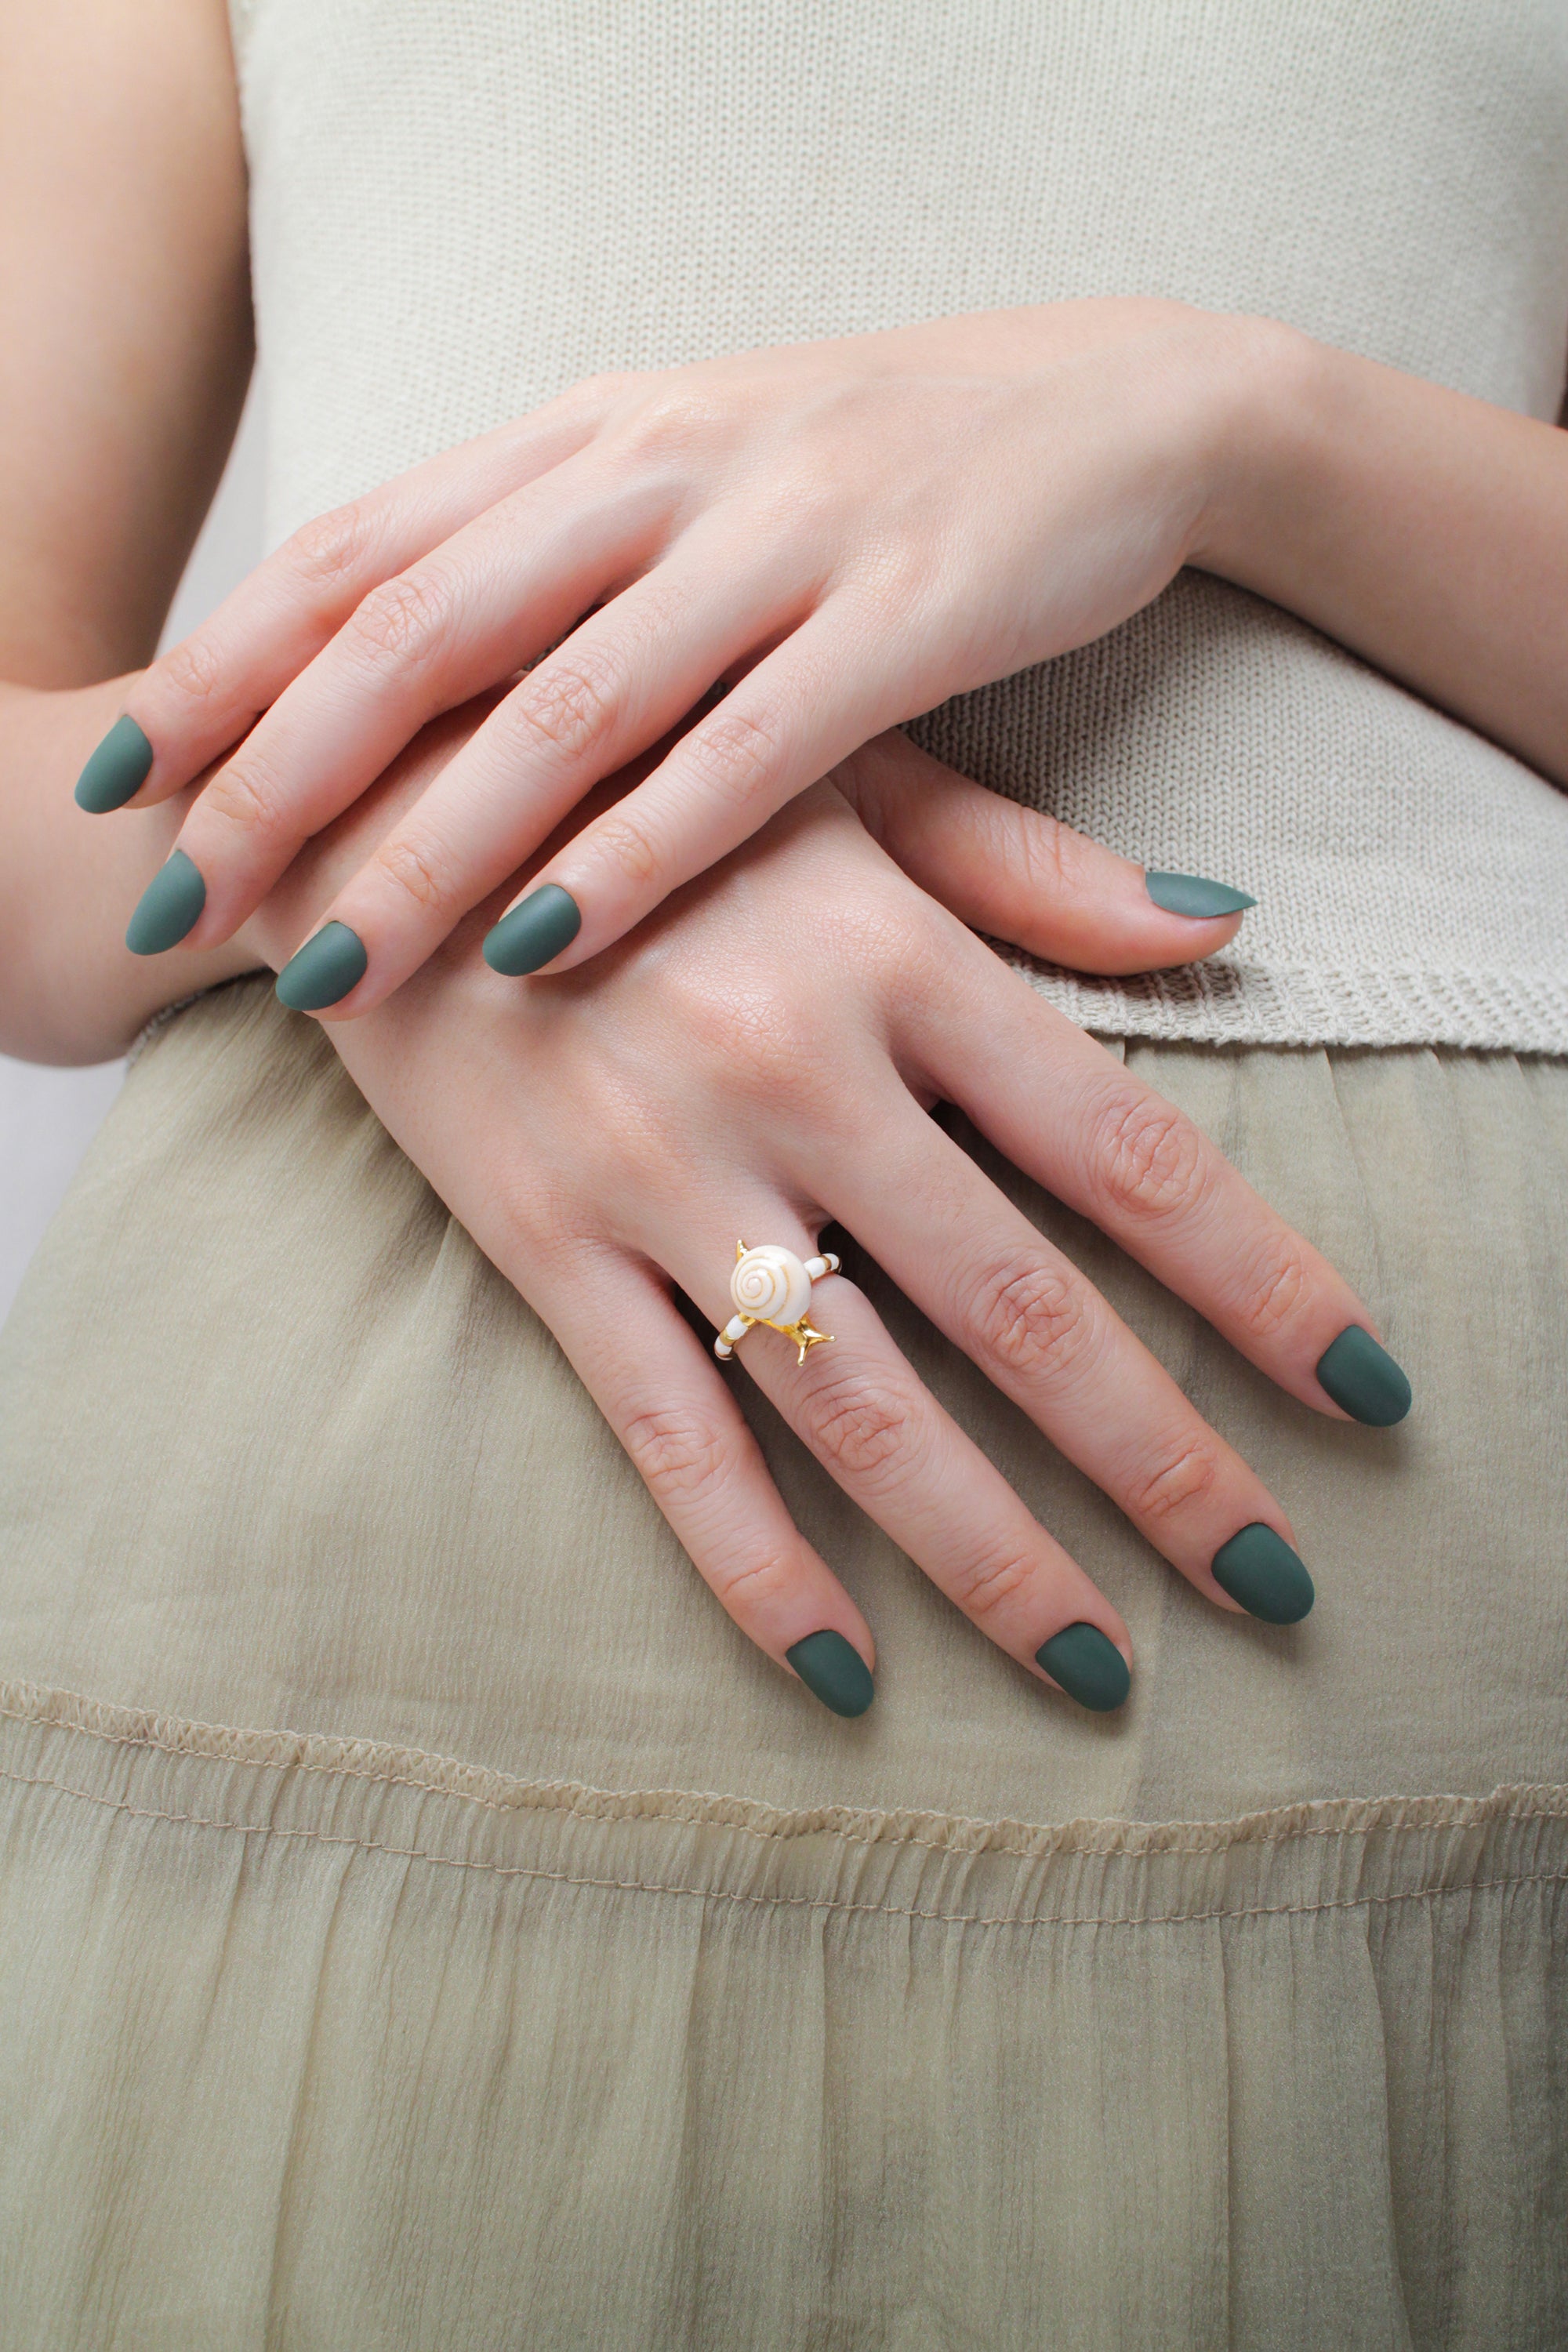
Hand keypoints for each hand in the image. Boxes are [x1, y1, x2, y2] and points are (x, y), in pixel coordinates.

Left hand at [104, 299, 1260, 1008]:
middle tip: (181, 899)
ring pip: (564, 702)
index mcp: (587, 432)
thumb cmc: (872, 469)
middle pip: (421, 627)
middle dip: (281, 774)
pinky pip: (746, 752)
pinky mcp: (904, 616)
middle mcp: (657, 467)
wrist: (1115, 405)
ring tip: (332, 967)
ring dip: (434, 844)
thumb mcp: (683, 478)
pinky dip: (640, 852)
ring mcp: (781, 538)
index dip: (225, 663)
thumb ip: (544, 559)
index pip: (360, 547)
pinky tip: (553, 945)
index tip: (124, 775)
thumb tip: (383, 677)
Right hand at [242, 712, 1396, 1717]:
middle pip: (1022, 1308)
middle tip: (1277, 1585)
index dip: (1263, 1285)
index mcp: (893, 956)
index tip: (1369, 1391)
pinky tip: (845, 1668)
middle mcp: (794, 1074)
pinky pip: (665, 1435)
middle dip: (1163, 1463)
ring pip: (860, 1403)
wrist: (357, 792)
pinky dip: (755, 1561)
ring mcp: (662, 1174)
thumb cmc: (635, 781)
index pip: (1129, 1156)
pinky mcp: (543, 1245)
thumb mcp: (837, 780)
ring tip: (1101, 1668)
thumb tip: (1222, 928)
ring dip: (993, 1551)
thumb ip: (1029, 869)